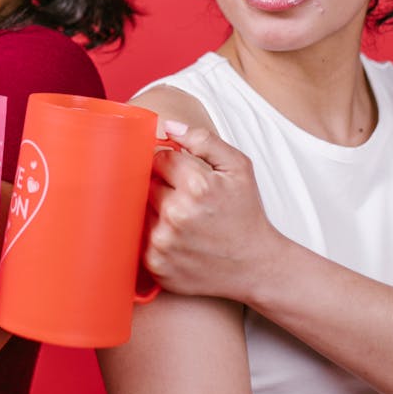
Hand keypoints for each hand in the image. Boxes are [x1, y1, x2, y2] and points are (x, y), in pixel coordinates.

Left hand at [144, 121, 277, 301]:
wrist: (255, 266)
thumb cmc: (245, 214)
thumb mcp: (238, 168)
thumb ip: (204, 141)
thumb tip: (168, 127)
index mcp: (197, 186)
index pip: (160, 157)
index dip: (169, 162)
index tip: (180, 172)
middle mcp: (176, 214)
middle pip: (145, 181)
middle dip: (160, 184)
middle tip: (180, 194)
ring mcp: (163, 242)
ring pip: (137, 207)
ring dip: (152, 207)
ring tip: (177, 215)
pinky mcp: (155, 263)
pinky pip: (137, 235)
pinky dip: (150, 231)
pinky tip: (173, 234)